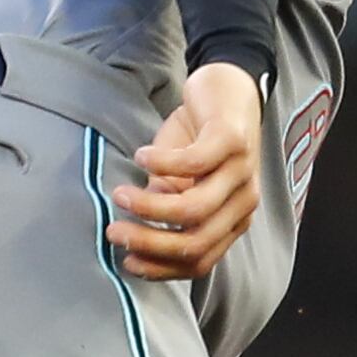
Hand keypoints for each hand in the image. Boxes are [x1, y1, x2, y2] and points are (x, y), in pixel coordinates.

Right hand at [106, 62, 264, 279]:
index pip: (200, 261)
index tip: (127, 263)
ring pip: (194, 209)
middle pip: (196, 242)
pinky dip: (160, 163)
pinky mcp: (232, 140)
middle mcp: (242, 202)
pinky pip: (193, 163)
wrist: (228, 88)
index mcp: (231, 220)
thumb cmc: (197, 139)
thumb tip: (133, 234)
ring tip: (119, 194)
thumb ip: (164, 207)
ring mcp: (241, 172)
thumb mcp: (178, 181)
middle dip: (149, 243)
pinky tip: (140, 156)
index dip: (162, 268)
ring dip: (149, 207)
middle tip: (114, 232)